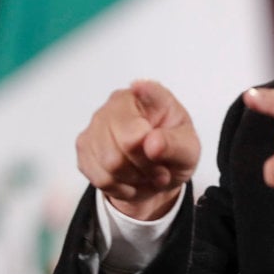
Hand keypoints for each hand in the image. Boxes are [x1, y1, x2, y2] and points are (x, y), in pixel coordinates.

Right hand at [76, 80, 199, 219]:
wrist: (156, 175)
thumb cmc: (174, 152)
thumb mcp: (189, 150)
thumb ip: (175, 145)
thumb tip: (152, 142)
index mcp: (150, 96)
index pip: (146, 92)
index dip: (143, 90)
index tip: (139, 86)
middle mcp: (118, 104)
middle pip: (126, 141)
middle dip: (147, 164)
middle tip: (160, 170)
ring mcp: (96, 124)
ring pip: (110, 163)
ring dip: (134, 178)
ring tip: (146, 174)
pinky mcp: (84, 147)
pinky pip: (100, 177)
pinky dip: (120, 186)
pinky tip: (130, 179)